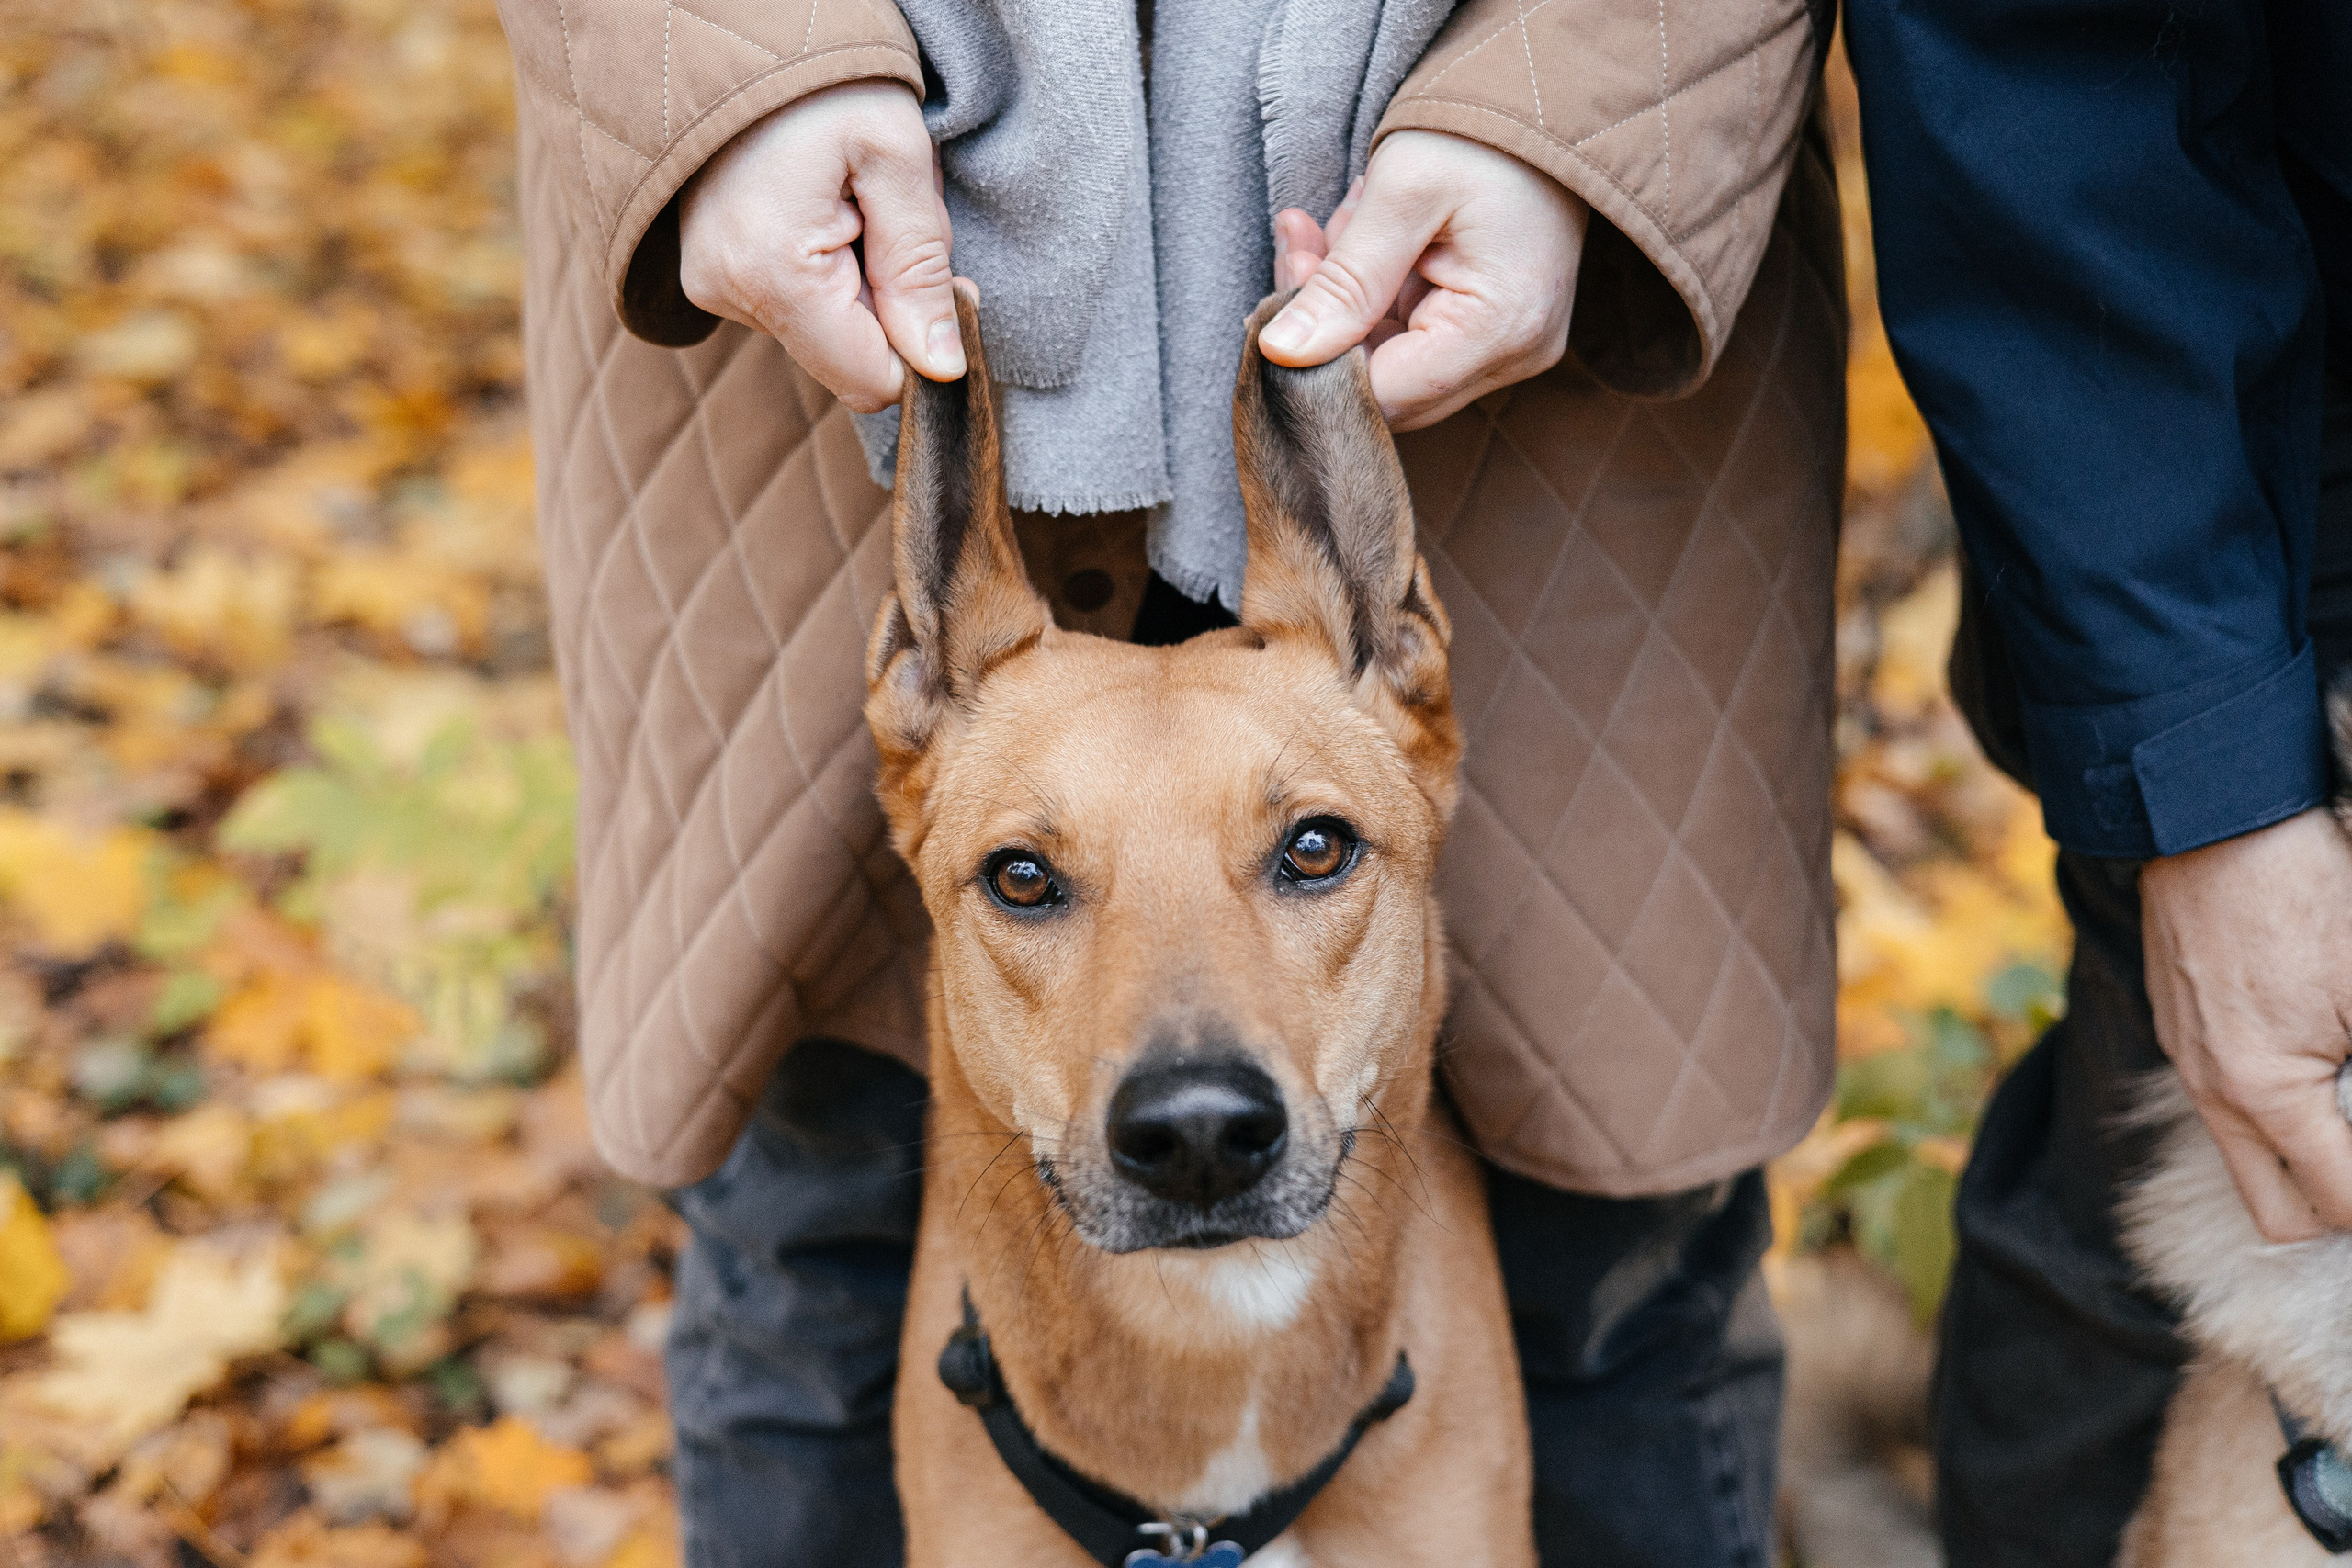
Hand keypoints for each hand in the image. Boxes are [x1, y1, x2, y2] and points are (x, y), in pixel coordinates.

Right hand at [678, 81, 961, 412]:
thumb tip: (943, 368)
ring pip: (825, 332)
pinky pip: (794, 305)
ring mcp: (711, 285)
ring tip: (853, 202)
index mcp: (774, 272)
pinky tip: (824, 208)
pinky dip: (826, 271)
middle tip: (896, 221)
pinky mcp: (709, 275)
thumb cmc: (824, 81)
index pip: (871, 379)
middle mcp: (728, 293)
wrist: (734, 26)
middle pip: (848, 358)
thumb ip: (922, 270)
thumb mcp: (896, 159)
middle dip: (892, 305)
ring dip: (861, 282)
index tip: (947, 286)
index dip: (922, 348)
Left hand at [1258, 130, 1588, 430]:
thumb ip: (1343, 282)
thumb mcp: (1402, 194)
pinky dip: (1370, 291)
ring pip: (1388, 359)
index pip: (1383, 393)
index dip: (1319, 355)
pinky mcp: (1491, 331)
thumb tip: (1279, 352)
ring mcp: (1507, 347)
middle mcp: (1513, 355)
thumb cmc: (1481, 135)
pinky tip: (1358, 233)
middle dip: (1328, 320)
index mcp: (1501, 328)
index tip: (1289, 277)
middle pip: (1385, 384)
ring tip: (1337, 221)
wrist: (1546, 100)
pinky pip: (1408, 334)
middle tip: (1300, 243)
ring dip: (1344, 299)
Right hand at [2143, 807, 2351, 1240]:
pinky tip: (2317, 1051)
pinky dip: (2277, 1101)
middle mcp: (2210, 1088)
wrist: (2207, 814)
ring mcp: (2186, 1056)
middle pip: (2277, 1212)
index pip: (2336, 1204)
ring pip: (2250, 1153)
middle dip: (2340, 1204)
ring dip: (2310, 1150)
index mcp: (2262, 1091)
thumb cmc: (2302, 889)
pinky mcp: (2179, 1023)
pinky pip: (2228, 1099)